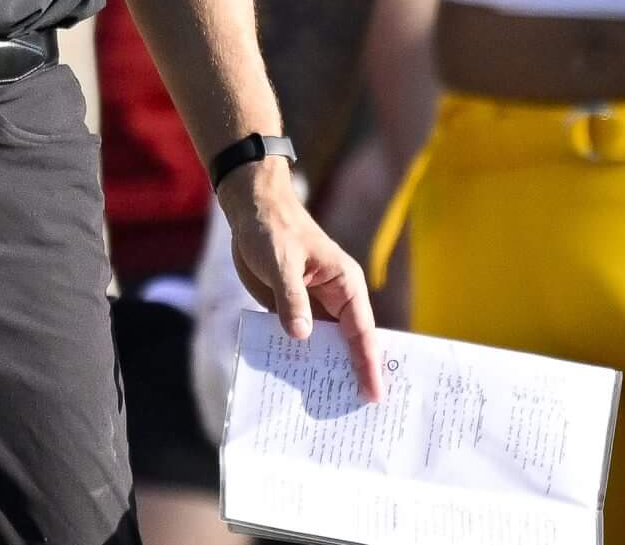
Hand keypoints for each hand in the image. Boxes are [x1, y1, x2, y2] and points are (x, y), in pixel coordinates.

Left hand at [219, 157, 382, 399]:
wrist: (250, 209)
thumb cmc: (273, 228)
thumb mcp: (281, 262)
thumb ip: (291, 298)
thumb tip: (302, 336)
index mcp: (344, 285)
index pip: (361, 332)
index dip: (368, 364)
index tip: (374, 396)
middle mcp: (334, 299)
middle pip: (347, 344)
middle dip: (350, 375)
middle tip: (353, 416)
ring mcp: (313, 306)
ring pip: (323, 345)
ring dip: (321, 370)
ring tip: (322, 410)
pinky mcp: (291, 308)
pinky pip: (298, 339)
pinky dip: (296, 358)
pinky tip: (290, 383)